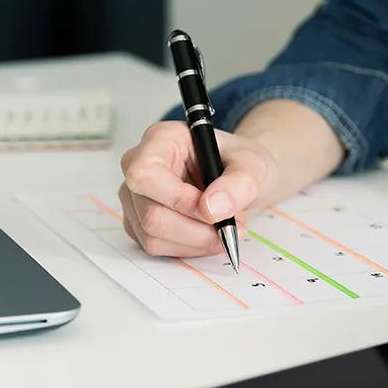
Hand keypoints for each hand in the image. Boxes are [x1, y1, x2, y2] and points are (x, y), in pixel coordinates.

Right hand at [118, 121, 276, 256]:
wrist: (237, 180)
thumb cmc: (238, 164)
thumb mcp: (253, 165)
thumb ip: (239, 183)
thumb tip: (212, 208)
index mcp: (161, 139)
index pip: (146, 174)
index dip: (177, 199)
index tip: (211, 211)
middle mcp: (138, 165)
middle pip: (150, 214)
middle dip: (194, 230)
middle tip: (228, 228)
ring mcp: (134, 196)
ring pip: (152, 236)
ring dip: (194, 242)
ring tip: (222, 230)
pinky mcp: (137, 221)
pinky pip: (155, 247)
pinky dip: (187, 248)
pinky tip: (205, 234)